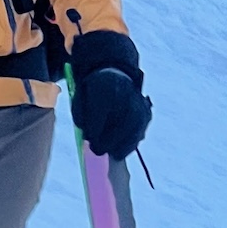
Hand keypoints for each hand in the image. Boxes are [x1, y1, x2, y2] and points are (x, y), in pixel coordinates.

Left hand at [68, 30, 151, 160]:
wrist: (114, 75)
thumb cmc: (92, 91)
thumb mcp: (80, 97)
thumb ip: (81, 115)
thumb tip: (88, 137)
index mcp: (106, 87)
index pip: (101, 111)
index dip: (94, 129)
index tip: (89, 139)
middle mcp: (126, 94)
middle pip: (120, 123)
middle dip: (107, 140)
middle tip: (97, 150)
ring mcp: (139, 104)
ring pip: (132, 130)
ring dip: (120, 145)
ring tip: (109, 152)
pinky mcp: (146, 113)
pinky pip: (140, 132)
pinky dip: (130, 144)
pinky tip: (120, 149)